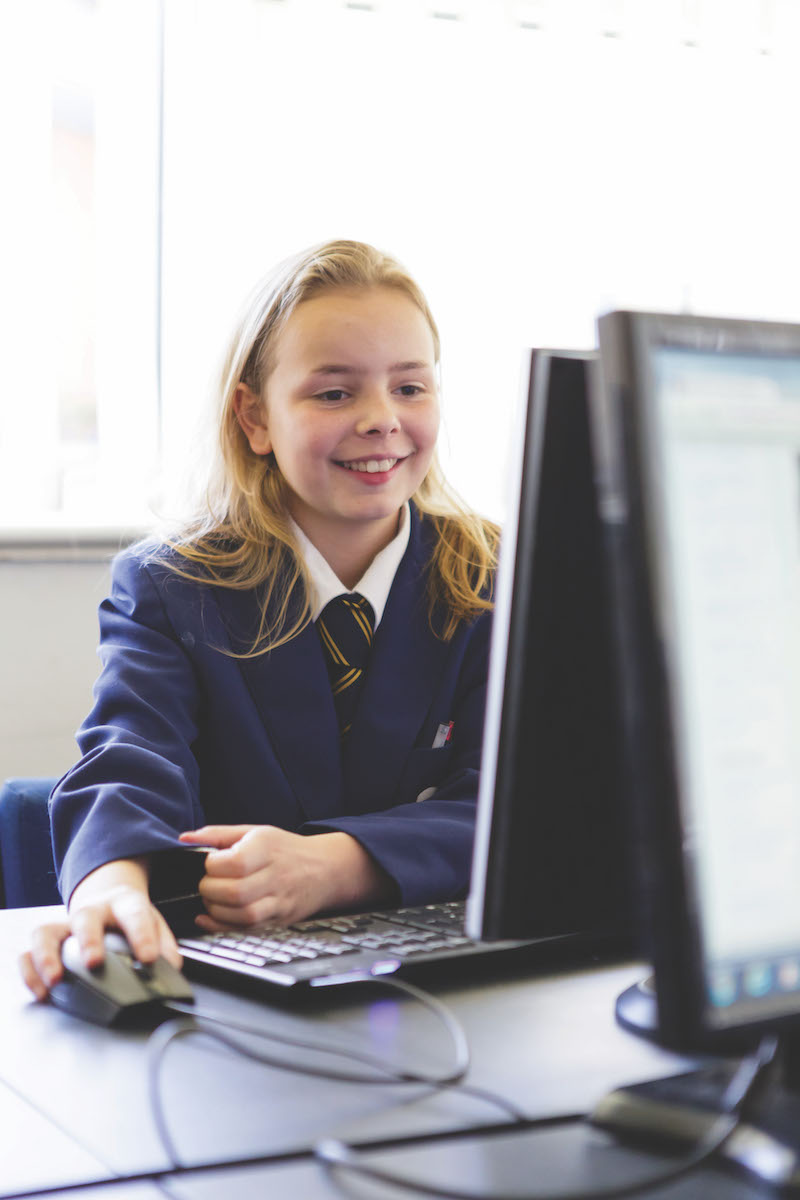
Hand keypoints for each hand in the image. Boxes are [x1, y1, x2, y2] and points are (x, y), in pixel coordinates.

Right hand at [18, 859, 180, 1000]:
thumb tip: (172, 968)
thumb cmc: (130, 917)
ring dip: (48, 956)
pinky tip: (41, 991)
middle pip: (86, 918)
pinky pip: (29, 952)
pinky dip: (30, 972)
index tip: (148, 959)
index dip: (142, 936)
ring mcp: (65, 925)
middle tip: (94, 962)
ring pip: (47, 932)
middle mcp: (92, 911)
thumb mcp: (153, 923)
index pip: (135, 914)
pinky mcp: (47, 940)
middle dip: (89, 940)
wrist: (107, 899)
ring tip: (55, 980)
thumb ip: (164, 944)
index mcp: (124, 904)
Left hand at [180, 825, 392, 929]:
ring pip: (243, 914)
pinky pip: (248, 929)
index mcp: (267, 847)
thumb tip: (184, 838)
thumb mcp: (254, 832)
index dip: (212, 866)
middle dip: (210, 890)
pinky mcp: (279, 920)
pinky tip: (211, 917)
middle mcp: (276, 874)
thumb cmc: (284, 849)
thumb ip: (217, 835)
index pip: (233, 863)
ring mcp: (280, 900)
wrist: (324, 869)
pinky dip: (223, 927)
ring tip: (213, 899)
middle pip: (236, 892)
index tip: (210, 864)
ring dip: (216, 910)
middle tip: (207, 884)